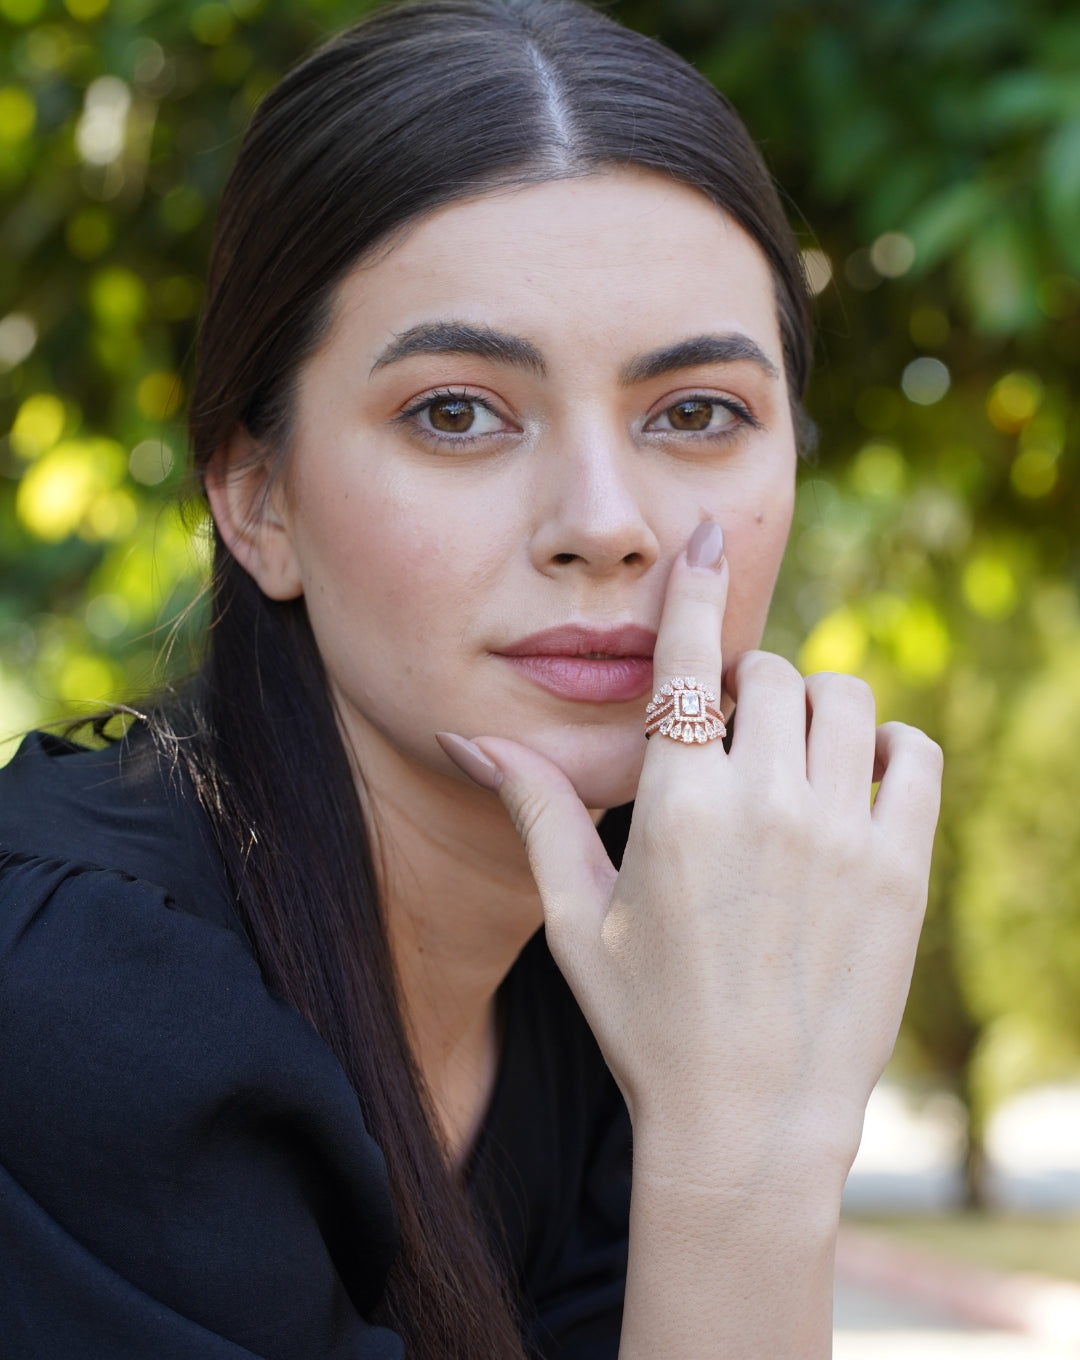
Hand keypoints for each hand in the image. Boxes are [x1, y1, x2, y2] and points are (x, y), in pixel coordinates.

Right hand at [441, 521, 942, 1175]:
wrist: (748, 1122)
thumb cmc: (647, 1022)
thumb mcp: (575, 918)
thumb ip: (537, 811)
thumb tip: (468, 736)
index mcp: (675, 807)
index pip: (684, 660)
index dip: (694, 586)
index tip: (706, 533)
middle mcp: (764, 805)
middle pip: (770, 673)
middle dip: (745, 688)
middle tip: (731, 739)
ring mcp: (843, 835)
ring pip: (846, 699)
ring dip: (813, 710)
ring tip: (789, 761)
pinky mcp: (902, 871)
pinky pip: (915, 754)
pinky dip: (888, 748)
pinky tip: (853, 783)